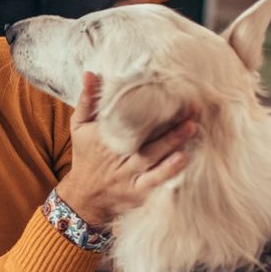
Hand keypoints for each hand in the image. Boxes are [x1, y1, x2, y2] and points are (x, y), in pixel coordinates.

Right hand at [55, 72, 195, 227]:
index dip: (149, 102)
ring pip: (153, 154)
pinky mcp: (136, 190)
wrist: (84, 197)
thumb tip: (90, 74)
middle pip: (145, 133)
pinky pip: (154, 179)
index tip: (169, 90)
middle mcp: (116, 152)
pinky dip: (168, 169)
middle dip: (169, 119)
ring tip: (191, 126)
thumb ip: (87, 100)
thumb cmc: (86, 156)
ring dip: (173, 140)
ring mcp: (127, 172)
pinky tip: (183, 158)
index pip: (127, 114)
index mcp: (103, 133)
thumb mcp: (79, 127)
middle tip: (191, 106)